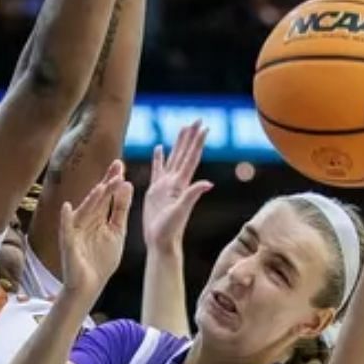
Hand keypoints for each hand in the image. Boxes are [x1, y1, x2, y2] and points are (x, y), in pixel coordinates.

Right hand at [59, 160, 133, 298]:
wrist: (91, 285)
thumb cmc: (102, 259)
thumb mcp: (117, 231)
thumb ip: (121, 209)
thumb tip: (127, 184)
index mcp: (98, 217)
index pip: (106, 195)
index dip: (112, 181)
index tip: (121, 165)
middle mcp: (86, 220)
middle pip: (96, 199)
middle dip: (106, 184)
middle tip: (116, 168)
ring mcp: (76, 231)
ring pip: (84, 211)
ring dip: (92, 199)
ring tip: (101, 187)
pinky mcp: (68, 243)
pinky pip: (66, 229)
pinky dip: (65, 219)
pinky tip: (67, 207)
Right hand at [144, 120, 211, 249]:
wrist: (161, 242)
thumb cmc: (169, 230)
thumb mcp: (180, 212)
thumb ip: (192, 196)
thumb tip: (208, 183)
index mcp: (181, 184)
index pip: (191, 158)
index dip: (197, 142)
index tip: (203, 126)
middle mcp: (175, 182)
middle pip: (184, 154)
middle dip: (190, 137)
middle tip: (196, 120)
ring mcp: (166, 186)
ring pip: (173, 158)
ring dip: (178, 143)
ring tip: (182, 128)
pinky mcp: (155, 191)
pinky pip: (158, 169)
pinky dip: (159, 158)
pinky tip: (159, 148)